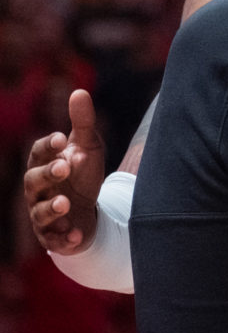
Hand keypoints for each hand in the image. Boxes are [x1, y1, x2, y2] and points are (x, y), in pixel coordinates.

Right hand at [24, 89, 104, 253]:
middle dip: (47, 174)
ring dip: (51, 207)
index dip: (46, 146)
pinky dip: (65, 238)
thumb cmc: (82, 175)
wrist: (89, 212)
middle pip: (33, 181)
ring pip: (38, 213)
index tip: (59, 138)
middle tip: (64, 167)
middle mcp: (37, 190)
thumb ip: (83, 123)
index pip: (37, 153)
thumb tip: (80, 92)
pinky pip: (54, 241)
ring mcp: (43, 215)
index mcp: (44, 164)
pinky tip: (77, 233)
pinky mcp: (54, 238)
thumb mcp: (88, 147)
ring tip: (65, 202)